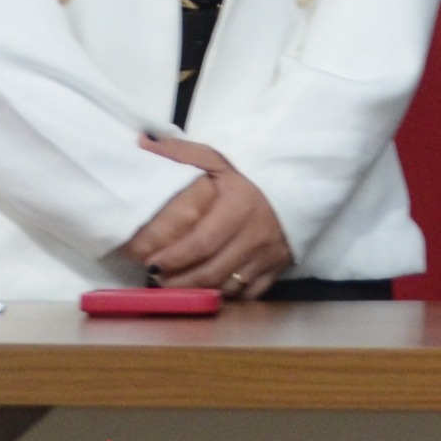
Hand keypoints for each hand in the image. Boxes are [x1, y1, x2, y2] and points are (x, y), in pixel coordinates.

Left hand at [123, 135, 294, 299]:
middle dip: (180, 282)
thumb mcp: (218, 159)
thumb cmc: (248, 175)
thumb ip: (181, 153)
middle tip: (157, 282)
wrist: (297, 184)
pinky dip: (227, 296)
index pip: (202, 242)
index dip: (175, 258)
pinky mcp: (277, 269)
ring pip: (229, 287)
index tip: (152, 264)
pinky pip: (249, 294)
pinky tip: (209, 291)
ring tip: (176, 290)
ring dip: (200, 292)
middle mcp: (254, 235)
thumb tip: (143, 143)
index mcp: (238, 207)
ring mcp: (267, 256)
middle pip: (212, 271)